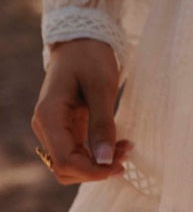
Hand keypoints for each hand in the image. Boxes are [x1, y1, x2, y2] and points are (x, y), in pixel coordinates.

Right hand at [31, 39, 132, 183]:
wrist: (81, 41)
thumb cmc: (90, 58)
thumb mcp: (101, 88)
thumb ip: (102, 124)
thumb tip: (105, 161)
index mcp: (49, 117)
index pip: (65, 161)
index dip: (92, 171)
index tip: (121, 164)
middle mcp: (46, 127)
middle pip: (66, 168)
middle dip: (97, 168)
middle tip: (127, 152)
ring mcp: (54, 129)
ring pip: (72, 163)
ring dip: (99, 163)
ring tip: (125, 147)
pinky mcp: (65, 128)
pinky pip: (78, 151)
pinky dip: (98, 154)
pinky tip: (118, 143)